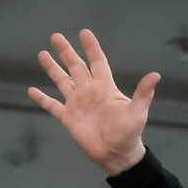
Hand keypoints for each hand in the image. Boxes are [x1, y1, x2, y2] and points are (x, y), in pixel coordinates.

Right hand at [29, 29, 158, 176]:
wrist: (117, 155)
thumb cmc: (129, 134)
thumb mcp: (137, 112)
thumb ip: (143, 93)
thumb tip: (156, 75)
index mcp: (104, 87)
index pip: (97, 62)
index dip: (91, 48)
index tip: (84, 33)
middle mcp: (89, 92)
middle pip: (75, 66)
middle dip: (66, 51)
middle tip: (56, 36)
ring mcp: (77, 104)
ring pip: (62, 81)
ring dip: (52, 68)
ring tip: (42, 54)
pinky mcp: (69, 117)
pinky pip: (52, 106)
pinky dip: (42, 99)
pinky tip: (32, 90)